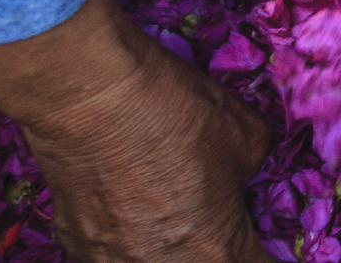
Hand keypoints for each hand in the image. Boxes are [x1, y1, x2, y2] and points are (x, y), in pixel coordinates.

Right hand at [0, 0, 270, 262]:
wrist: (91, 95)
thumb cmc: (174, 112)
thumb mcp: (248, 134)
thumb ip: (254, 171)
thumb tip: (245, 177)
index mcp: (216, 252)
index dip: (263, 252)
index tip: (260, 240)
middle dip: (213, 248)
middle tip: (214, 213)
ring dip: (169, 248)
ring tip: (166, 207)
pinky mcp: (77, 244)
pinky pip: (114, 254)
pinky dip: (128, 238)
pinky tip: (129, 205)